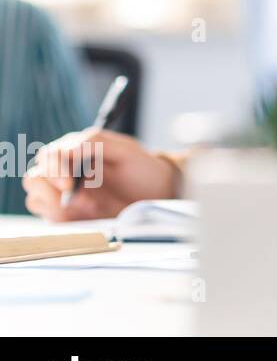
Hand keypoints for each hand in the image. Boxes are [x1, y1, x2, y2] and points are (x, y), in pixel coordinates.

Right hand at [23, 129, 180, 221]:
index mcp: (75, 150)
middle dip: (49, 188)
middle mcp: (64, 172)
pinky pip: (49, 218)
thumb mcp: (125, 150)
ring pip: (35, 198)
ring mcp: (63, 195)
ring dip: (53, 204)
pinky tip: (85, 214)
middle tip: (73, 196)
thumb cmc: (141, 168)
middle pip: (34, 178)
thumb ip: (95, 142)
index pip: (48, 155)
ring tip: (86, 205)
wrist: (157, 193)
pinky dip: (60, 218)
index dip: (53, 169)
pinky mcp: (67, 215)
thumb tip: (67, 149)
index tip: (69, 184)